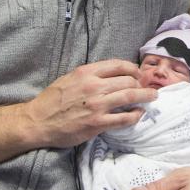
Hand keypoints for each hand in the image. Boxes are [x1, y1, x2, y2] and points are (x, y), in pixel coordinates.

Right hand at [21, 59, 155, 147]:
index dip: (133, 69)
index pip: (118, 65)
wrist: (37, 121)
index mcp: (86, 72)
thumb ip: (90, 75)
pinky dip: (135, 115)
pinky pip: (123, 118)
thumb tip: (112, 75)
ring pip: (129, 97)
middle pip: (128, 80)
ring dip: (145, 96)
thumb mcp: (70, 78)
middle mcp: (94, 86)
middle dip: (141, 83)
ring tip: (152, 97)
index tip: (139, 74)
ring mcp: (97, 105)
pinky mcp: (97, 123)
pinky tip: (139, 114)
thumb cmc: (52, 100)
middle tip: (147, 87)